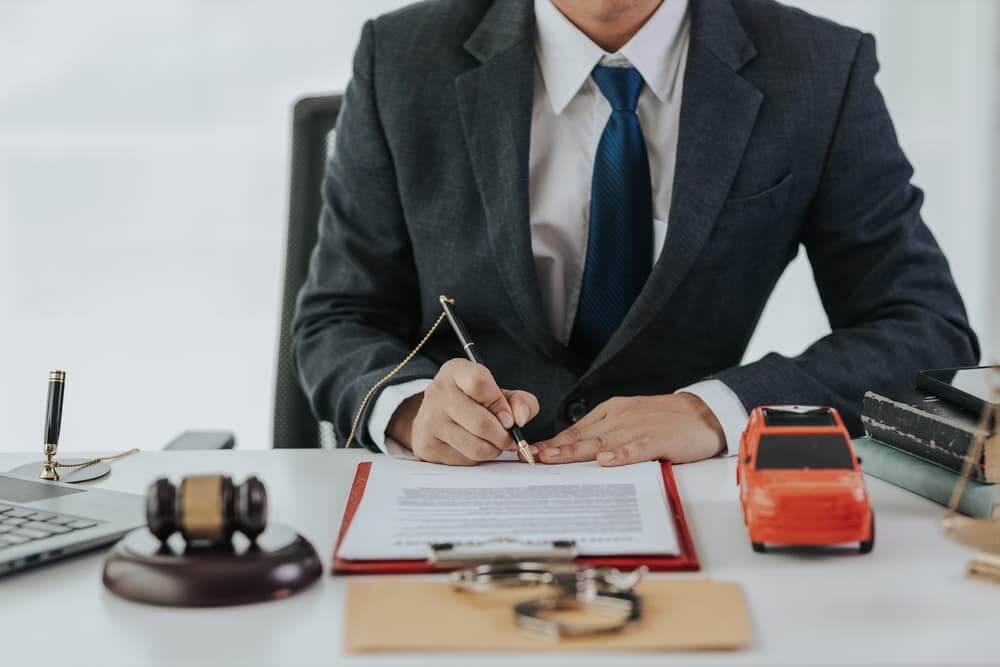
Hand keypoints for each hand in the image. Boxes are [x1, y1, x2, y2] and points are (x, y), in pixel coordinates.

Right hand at [387, 358, 539, 464]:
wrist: (435, 415)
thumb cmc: (473, 401)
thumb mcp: (498, 392)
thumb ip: (520, 401)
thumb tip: (520, 419)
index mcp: (455, 371)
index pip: (480, 384)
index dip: (501, 405)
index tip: (509, 418)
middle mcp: (438, 392)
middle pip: (481, 423)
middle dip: (503, 436)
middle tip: (508, 438)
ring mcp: (429, 420)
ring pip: (476, 447)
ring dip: (493, 450)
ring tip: (492, 442)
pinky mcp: (427, 445)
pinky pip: (465, 460)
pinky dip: (477, 458)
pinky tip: (474, 446)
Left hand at [534, 393, 724, 465]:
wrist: (703, 413)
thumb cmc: (664, 419)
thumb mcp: (629, 418)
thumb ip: (604, 431)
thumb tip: (574, 447)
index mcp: (613, 411)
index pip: (578, 428)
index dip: (555, 441)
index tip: (533, 452)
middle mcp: (622, 417)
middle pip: (585, 435)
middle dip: (558, 447)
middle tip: (535, 456)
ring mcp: (640, 428)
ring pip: (604, 441)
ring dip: (578, 451)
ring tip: (556, 458)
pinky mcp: (659, 439)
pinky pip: (637, 448)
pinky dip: (621, 455)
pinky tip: (606, 462)